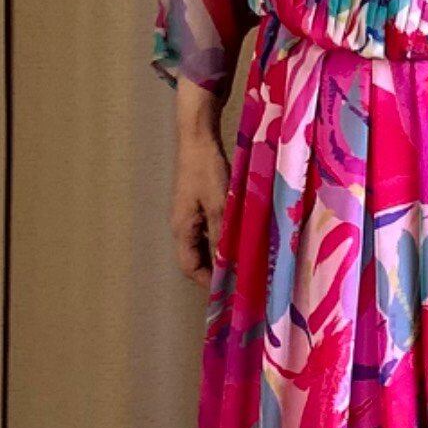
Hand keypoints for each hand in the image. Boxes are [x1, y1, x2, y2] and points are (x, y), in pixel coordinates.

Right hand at [171, 95, 228, 290]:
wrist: (198, 137)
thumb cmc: (207, 171)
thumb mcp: (219, 205)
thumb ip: (223, 236)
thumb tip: (230, 265)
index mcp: (181, 229)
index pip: (190, 267)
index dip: (207, 282)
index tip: (229, 290)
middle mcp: (183, 225)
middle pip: (197, 257)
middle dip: (217, 269)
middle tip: (242, 277)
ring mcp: (190, 213)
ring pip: (206, 243)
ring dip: (222, 252)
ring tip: (245, 260)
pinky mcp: (199, 202)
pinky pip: (211, 228)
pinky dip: (224, 236)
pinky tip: (242, 235)